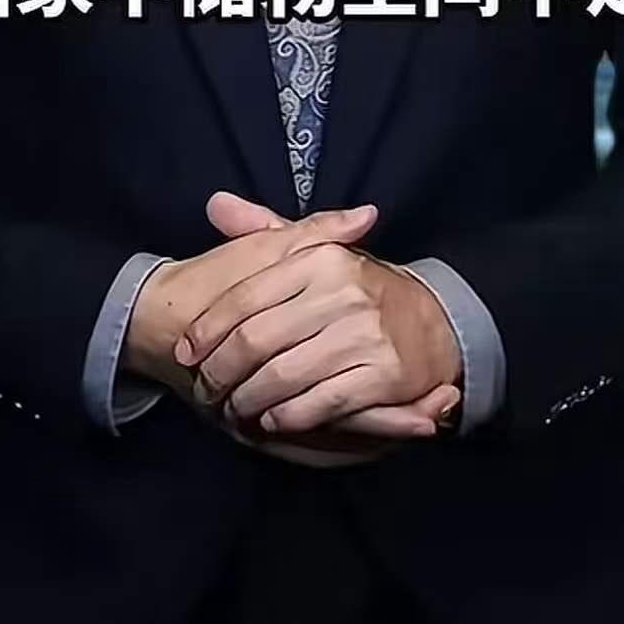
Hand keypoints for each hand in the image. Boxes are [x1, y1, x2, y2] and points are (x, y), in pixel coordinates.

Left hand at [175, 196, 463, 446]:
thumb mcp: (318, 251)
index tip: (188, 350)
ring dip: (249, 399)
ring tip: (233, 407)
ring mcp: (364, 334)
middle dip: (222, 370)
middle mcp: (341, 291)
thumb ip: (265, 229)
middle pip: (258, 340)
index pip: (247, 295)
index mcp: (320, 258)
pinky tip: (271, 418)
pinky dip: (288, 415)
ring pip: (284, 376)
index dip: (211, 327)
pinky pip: (320, 403)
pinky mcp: (383, 375)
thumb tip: (215, 205)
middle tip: (206, 389)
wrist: (436, 325)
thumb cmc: (361, 290)